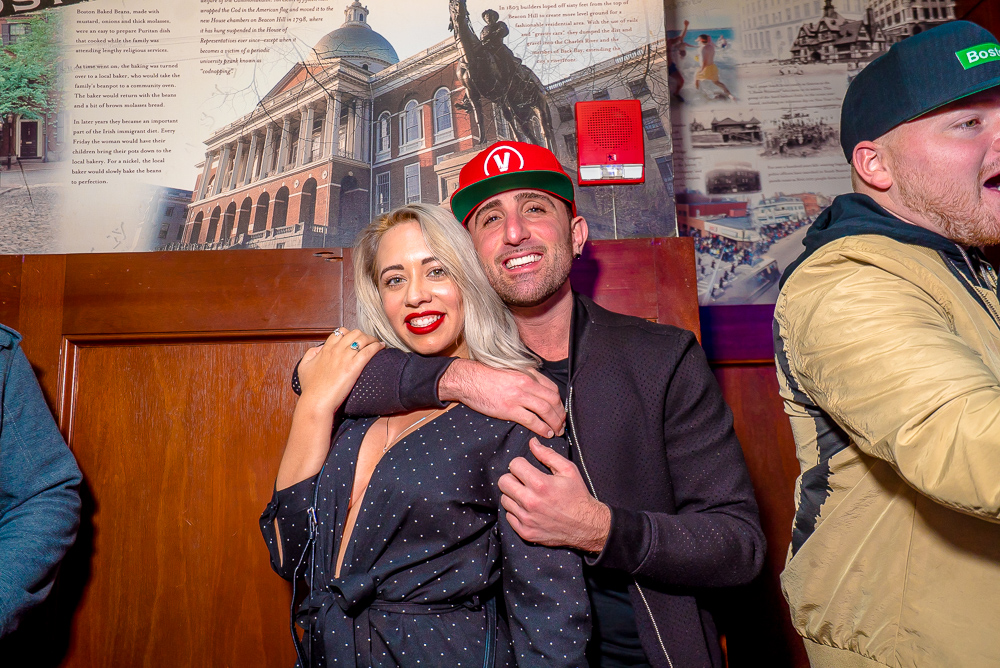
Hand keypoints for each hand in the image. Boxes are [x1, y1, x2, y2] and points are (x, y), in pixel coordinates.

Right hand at [296, 329, 382, 414]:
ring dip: (372, 339)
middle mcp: (336, 350)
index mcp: (325, 349)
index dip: (349, 333)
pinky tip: (381, 347)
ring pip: (363, 339)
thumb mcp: (304, 367)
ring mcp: (345, 358)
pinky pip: (368, 351)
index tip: (354, 339)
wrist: (317, 401)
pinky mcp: (354, 367)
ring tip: (377, 343)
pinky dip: (376, 347)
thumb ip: (310, 354)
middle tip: (368, 342)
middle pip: (354, 333)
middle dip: (363, 335)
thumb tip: (319, 348)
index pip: (340, 332)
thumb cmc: (311, 388)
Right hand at [438, 360, 564, 436]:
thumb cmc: (488, 376)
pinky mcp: (509, 408)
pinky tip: (546, 433)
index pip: (553, 389)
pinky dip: (542, 428)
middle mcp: (527, 383)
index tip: (560, 411)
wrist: (469, 380)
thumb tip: (539, 391)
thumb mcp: (512, 371)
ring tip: (557, 431)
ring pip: (546, 411)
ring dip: (555, 423)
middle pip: (553, 400)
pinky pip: (532, 420)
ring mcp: (518, 396)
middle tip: (562, 424)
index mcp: (529, 373)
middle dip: (560, 415)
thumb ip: (527, 378)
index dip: (560, 403)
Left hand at [498, 438, 610, 552]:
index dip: (520, 464)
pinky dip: (515, 512)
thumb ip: (548, 454)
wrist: (586, 526)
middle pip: (503, 482)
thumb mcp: (568, 470)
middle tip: (523, 481)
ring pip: (504, 499)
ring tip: (526, 495)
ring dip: (513, 495)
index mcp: (540, 484)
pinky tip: (528, 509)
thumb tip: (532, 442)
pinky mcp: (526, 532)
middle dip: (512, 477)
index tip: (527, 468)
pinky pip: (508, 517)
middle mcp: (530, 502)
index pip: (514, 465)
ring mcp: (527, 519)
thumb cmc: (578, 496)